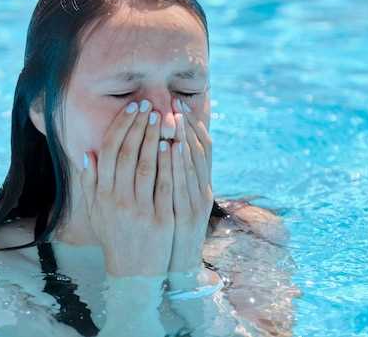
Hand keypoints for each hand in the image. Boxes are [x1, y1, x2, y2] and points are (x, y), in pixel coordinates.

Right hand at [81, 100, 174, 276]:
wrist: (134, 271)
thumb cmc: (116, 235)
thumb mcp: (97, 210)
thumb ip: (90, 182)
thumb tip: (87, 152)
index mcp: (103, 194)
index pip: (109, 152)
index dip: (120, 127)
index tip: (132, 108)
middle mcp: (118, 200)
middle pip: (127, 154)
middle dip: (138, 126)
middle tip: (150, 104)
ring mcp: (139, 210)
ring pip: (146, 166)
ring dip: (154, 138)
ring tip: (163, 117)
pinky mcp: (160, 220)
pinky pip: (165, 186)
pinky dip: (169, 164)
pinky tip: (175, 145)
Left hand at [168, 98, 212, 272]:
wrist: (176, 265)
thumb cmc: (170, 229)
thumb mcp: (175, 200)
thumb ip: (171, 175)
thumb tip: (164, 145)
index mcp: (198, 184)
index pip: (200, 147)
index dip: (191, 124)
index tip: (179, 103)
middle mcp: (203, 189)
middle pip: (199, 150)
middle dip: (188, 125)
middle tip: (176, 102)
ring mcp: (198, 202)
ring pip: (195, 163)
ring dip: (185, 137)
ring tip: (175, 115)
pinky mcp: (192, 215)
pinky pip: (184, 184)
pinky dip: (179, 163)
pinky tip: (170, 146)